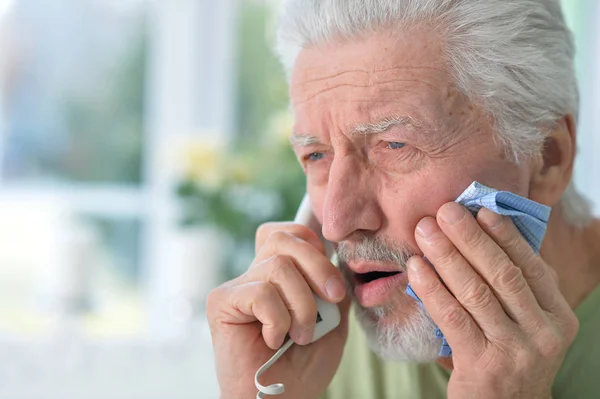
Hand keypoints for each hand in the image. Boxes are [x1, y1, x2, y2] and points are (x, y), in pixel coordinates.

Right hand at [207, 222, 350, 398]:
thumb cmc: (303, 367)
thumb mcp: (333, 321)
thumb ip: (332, 287)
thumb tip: (335, 258)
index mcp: (279, 275)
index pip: (292, 233)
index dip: (316, 248)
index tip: (333, 287)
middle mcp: (255, 274)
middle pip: (285, 238)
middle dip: (318, 266)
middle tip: (333, 299)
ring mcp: (237, 287)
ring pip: (278, 266)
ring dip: (302, 305)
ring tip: (299, 335)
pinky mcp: (221, 302)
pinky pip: (261, 293)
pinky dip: (278, 320)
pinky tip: (273, 340)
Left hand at [407, 203, 578, 398]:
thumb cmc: (508, 355)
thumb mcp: (524, 323)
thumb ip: (513, 287)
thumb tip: (481, 234)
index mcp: (558, 316)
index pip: (531, 267)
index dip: (504, 236)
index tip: (480, 210)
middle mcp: (543, 333)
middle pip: (502, 274)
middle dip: (469, 238)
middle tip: (444, 211)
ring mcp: (515, 350)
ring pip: (475, 292)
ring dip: (446, 256)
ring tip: (425, 231)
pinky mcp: (483, 364)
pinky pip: (453, 317)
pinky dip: (432, 288)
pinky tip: (416, 268)